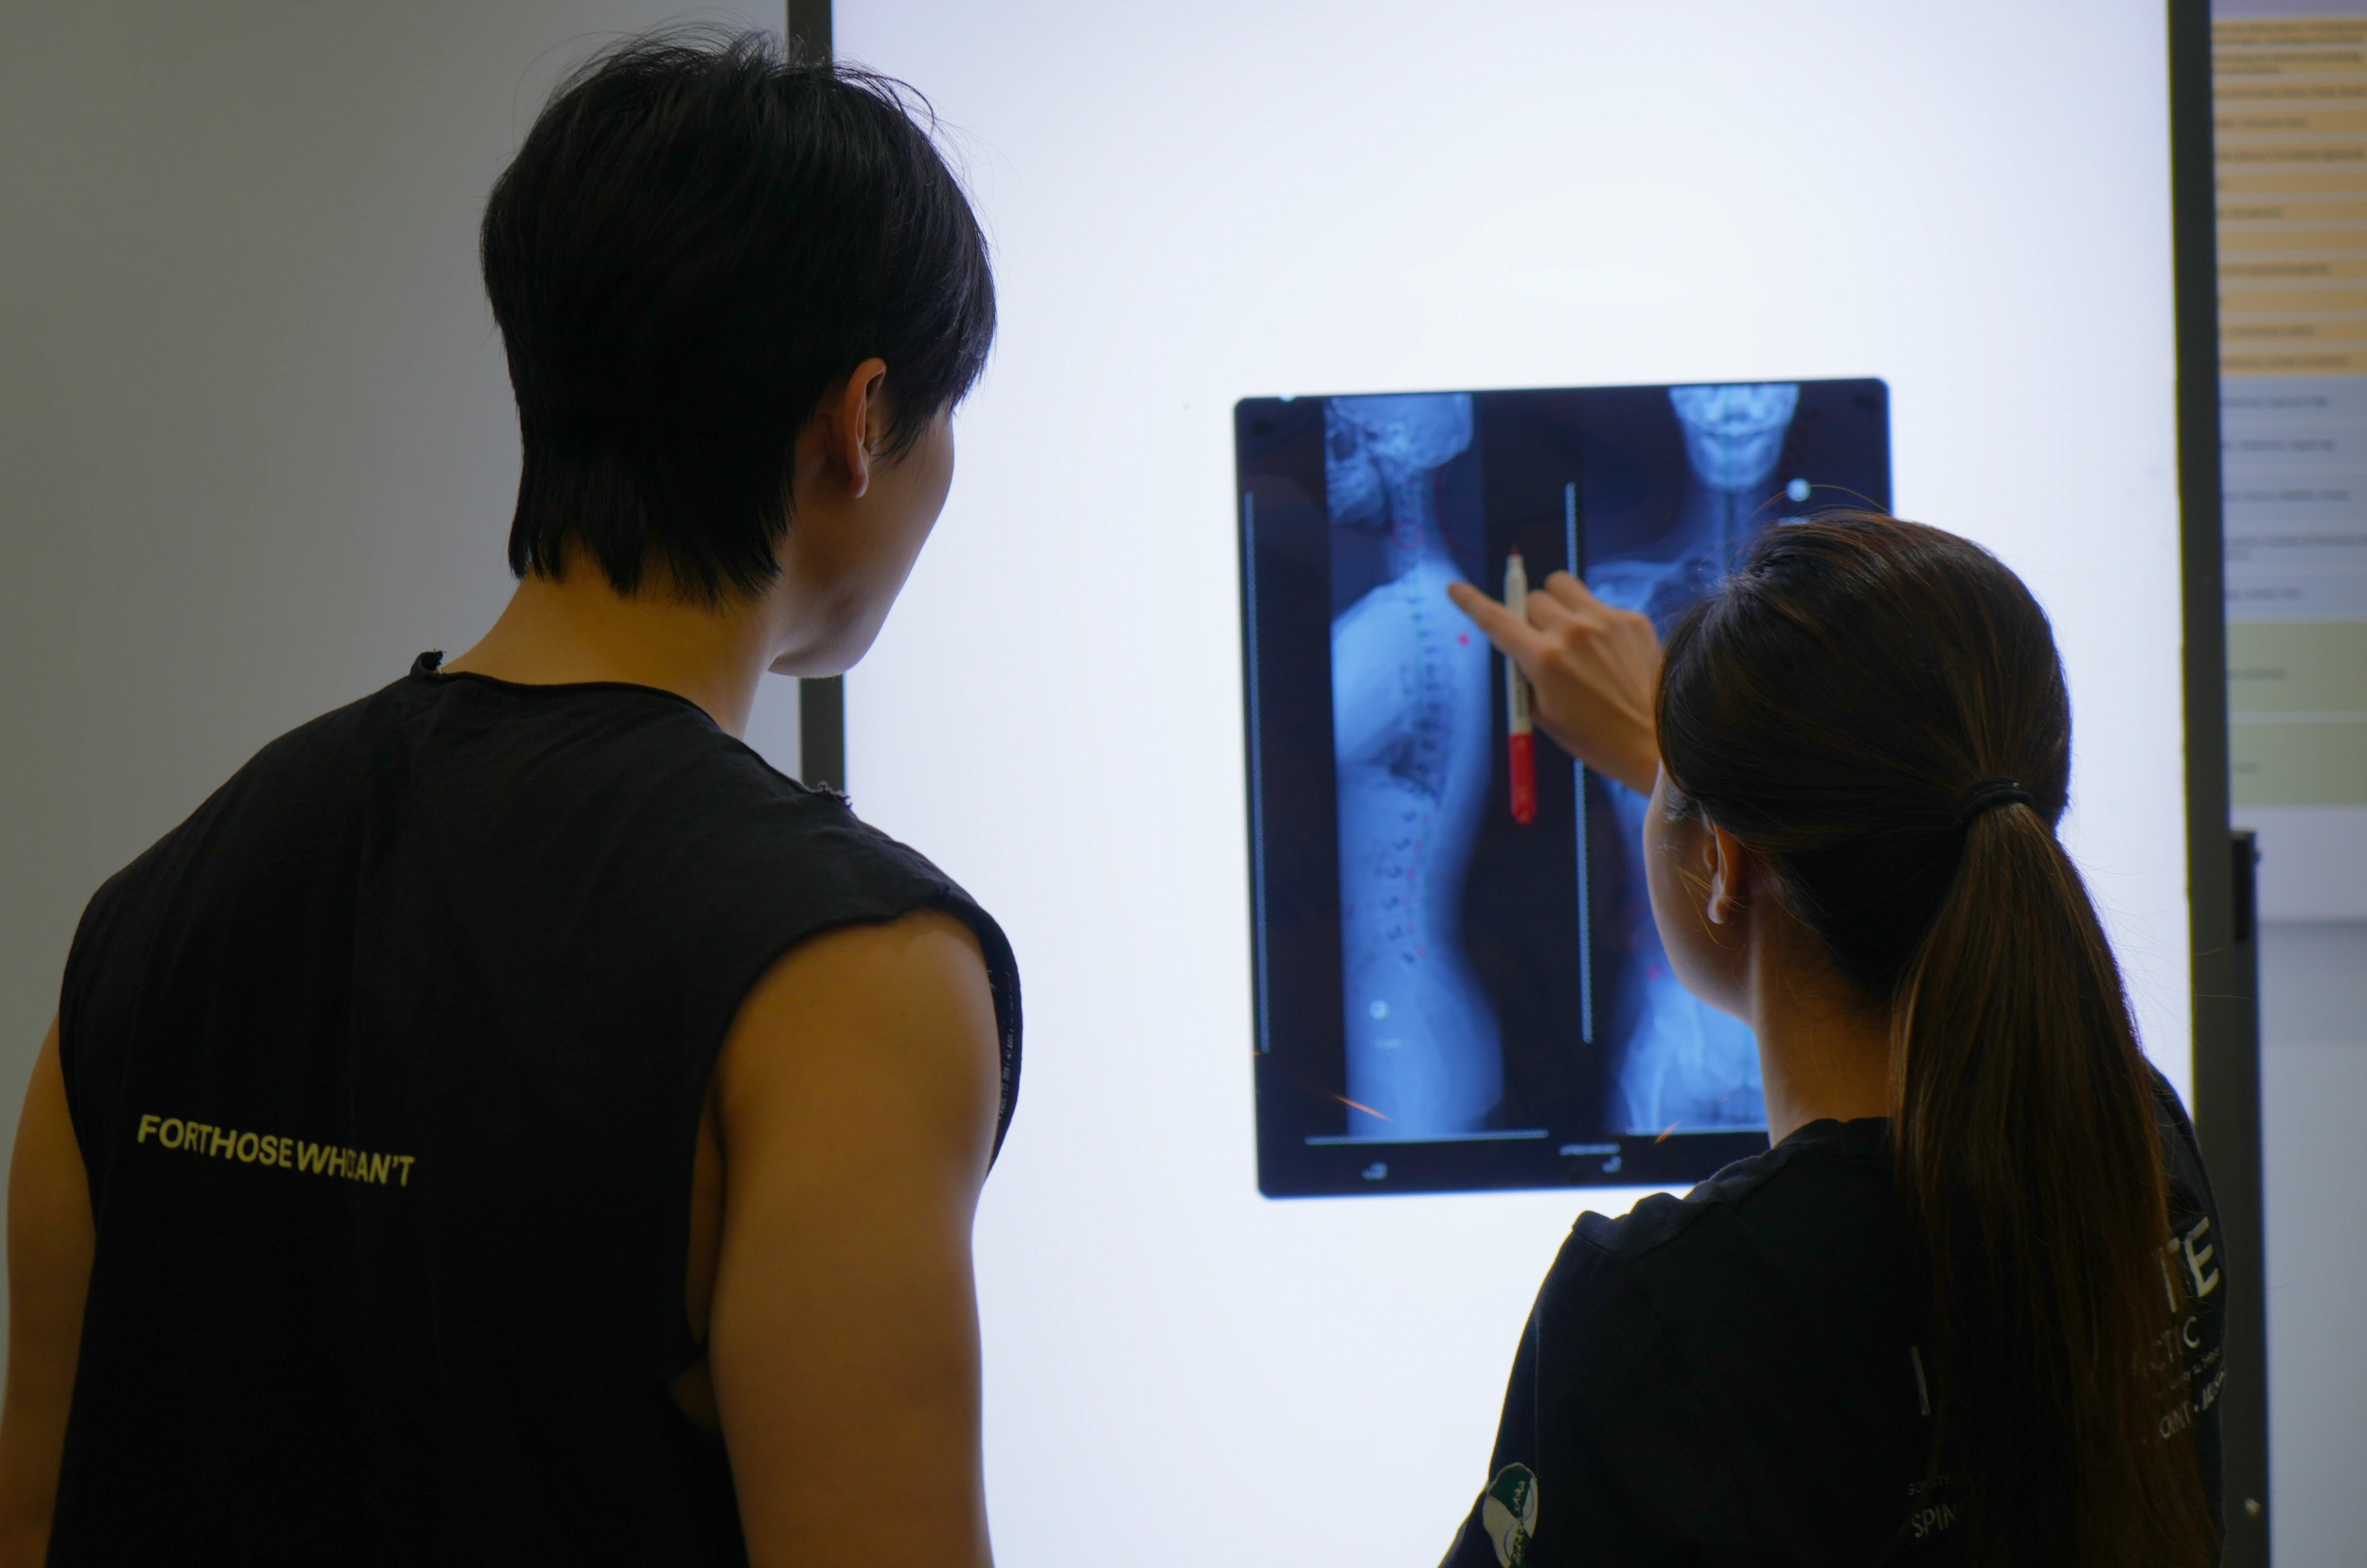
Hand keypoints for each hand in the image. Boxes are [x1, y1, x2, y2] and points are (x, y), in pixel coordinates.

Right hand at [1446, 571, 1660, 794]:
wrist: (1657, 742)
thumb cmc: (1595, 738)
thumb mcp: (1544, 714)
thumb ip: (1526, 672)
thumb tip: (1518, 640)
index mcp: (1544, 660)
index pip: (1496, 620)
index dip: (1471, 602)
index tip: (1455, 588)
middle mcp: (1572, 632)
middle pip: (1531, 599)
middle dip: (1531, 619)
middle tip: (1544, 648)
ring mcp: (1605, 621)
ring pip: (1562, 585)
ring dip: (1557, 604)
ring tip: (1572, 635)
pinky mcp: (1631, 619)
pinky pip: (1597, 603)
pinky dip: (1593, 620)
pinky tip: (1608, 652)